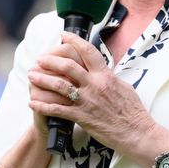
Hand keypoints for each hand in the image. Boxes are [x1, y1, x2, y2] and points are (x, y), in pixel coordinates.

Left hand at [27, 31, 155, 153]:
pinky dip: (43, 106)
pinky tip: (33, 103)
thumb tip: (102, 69)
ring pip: (59, 86)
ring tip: (32, 76)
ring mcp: (87, 101)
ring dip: (42, 80)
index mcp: (106, 76)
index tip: (63, 35)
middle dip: (50, 60)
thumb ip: (109, 77)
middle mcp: (95, 86)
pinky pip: (58, 110)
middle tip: (40, 59)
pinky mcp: (82, 117)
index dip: (73, 40)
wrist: (136, 132)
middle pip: (68, 66)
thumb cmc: (133, 112)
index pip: (87, 52)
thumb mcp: (123, 87)